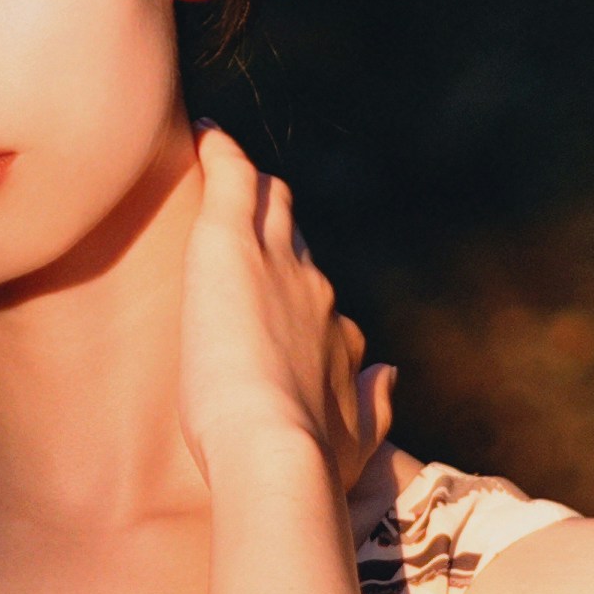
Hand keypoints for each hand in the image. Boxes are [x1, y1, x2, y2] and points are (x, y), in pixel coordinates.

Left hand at [180, 125, 388, 484]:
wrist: (277, 449)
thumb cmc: (310, 461)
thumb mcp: (356, 442)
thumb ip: (375, 406)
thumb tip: (391, 373)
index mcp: (337, 337)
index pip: (321, 302)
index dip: (303, 295)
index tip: (284, 295)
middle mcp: (317, 291)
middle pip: (300, 240)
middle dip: (281, 229)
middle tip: (253, 216)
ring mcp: (277, 261)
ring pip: (270, 204)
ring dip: (253, 190)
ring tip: (227, 170)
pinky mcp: (232, 244)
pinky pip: (230, 179)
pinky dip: (218, 153)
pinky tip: (201, 132)